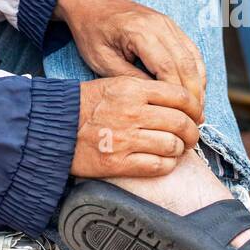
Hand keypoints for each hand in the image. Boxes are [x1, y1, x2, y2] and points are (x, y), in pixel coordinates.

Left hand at [55, 0, 205, 117]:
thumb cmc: (91, 32)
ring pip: (193, 59)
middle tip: (193, 122)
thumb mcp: (103, 61)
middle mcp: (160, 25)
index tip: (178, 119)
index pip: (168, 69)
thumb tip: (157, 101)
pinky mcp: (171, 26)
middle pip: (186, 65)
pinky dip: (196, 72)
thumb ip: (131, 80)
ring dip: (198, 86)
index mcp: (140, 32)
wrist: (90, 3)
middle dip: (192, 96)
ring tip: (196, 111)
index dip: (176, 97)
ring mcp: (168, 23)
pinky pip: (191, 51)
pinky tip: (194, 91)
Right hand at [70, 76, 201, 178]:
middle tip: (190, 136)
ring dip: (179, 149)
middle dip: (192, 132)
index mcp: (132, 89)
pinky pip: (158, 166)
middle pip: (180, 123)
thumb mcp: (114, 83)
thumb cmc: (85, 104)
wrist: (53, 127)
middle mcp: (132, 113)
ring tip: (175, 149)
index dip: (195, 108)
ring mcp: (125, 139)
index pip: (179, 97)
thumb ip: (145, 90)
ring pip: (172, 145)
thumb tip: (178, 103)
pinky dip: (166, 165)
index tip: (196, 115)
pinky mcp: (118, 162)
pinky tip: (162, 161)